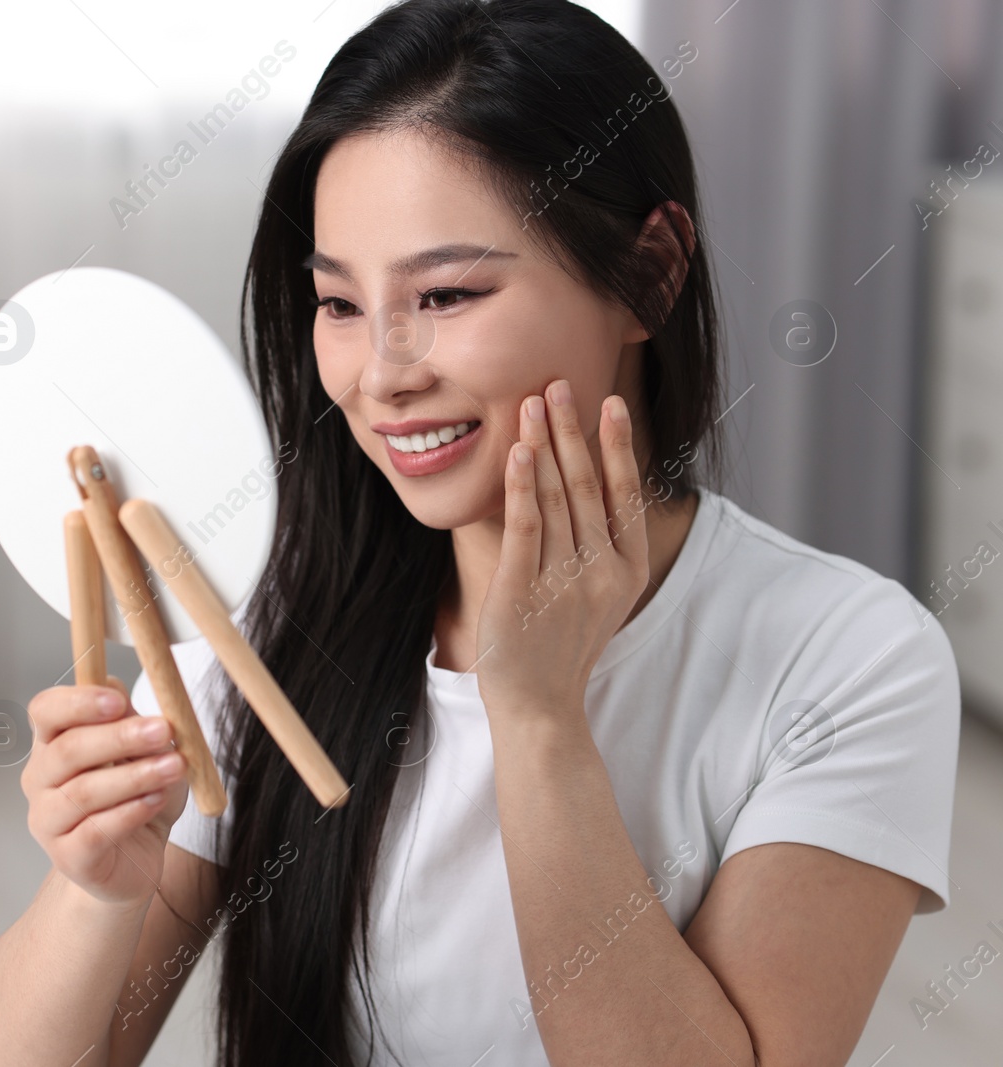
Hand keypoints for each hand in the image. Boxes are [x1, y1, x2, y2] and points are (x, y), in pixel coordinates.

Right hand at [20, 676, 189, 906]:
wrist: (138, 861)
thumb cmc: (137, 799)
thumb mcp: (143, 752)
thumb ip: (128, 720)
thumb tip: (114, 686)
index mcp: (51, 743)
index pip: (45, 711)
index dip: (78, 702)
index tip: (119, 700)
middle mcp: (40, 780)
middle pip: (68, 750)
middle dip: (119, 737)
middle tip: (163, 730)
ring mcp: (47, 821)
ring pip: (84, 792)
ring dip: (135, 776)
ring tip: (174, 767)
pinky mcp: (67, 857)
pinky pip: (95, 831)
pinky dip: (130, 812)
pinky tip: (155, 800)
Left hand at [474, 380, 649, 719]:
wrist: (540, 708)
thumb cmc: (560, 647)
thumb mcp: (596, 595)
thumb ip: (595, 546)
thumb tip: (582, 486)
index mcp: (627, 570)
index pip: (623, 494)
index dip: (616, 446)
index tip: (608, 404)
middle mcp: (602, 572)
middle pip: (588, 486)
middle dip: (572, 430)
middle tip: (559, 383)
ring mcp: (565, 582)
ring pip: (557, 498)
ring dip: (545, 445)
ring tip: (534, 401)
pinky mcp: (524, 591)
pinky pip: (526, 528)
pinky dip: (523, 486)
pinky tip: (520, 452)